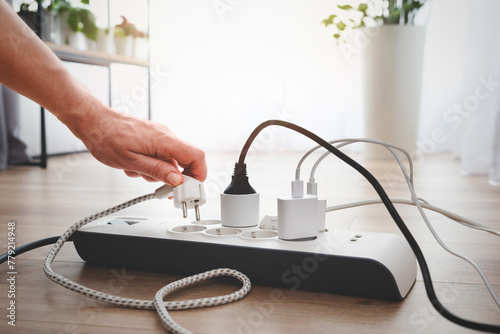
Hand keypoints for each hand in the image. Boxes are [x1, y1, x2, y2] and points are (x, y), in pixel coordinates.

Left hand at [69, 105, 206, 185]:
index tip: (190, 189)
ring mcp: (160, 136)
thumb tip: (177, 180)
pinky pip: (161, 156)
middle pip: (186, 161)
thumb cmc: (106, 137)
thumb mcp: (131, 162)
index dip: (199, 175)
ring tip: (137, 171)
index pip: (196, 156)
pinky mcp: (153, 138)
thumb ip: (157, 171)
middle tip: (161, 189)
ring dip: (158, 172)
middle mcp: (165, 135)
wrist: (93, 120)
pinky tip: (135, 165)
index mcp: (163, 140)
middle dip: (174, 178)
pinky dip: (151, 165)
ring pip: (170, 161)